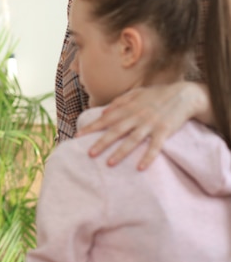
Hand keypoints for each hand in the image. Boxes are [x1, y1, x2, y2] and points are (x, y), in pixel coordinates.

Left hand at [78, 82, 210, 169]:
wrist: (184, 95)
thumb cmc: (157, 95)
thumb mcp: (136, 93)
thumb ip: (119, 102)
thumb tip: (102, 112)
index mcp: (128, 107)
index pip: (105, 119)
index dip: (91, 127)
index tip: (78, 136)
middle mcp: (137, 116)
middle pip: (116, 131)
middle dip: (102, 142)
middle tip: (89, 153)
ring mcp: (150, 124)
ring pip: (133, 140)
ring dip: (121, 152)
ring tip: (109, 163)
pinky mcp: (164, 131)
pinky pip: (155, 146)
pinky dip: (148, 157)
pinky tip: (141, 167)